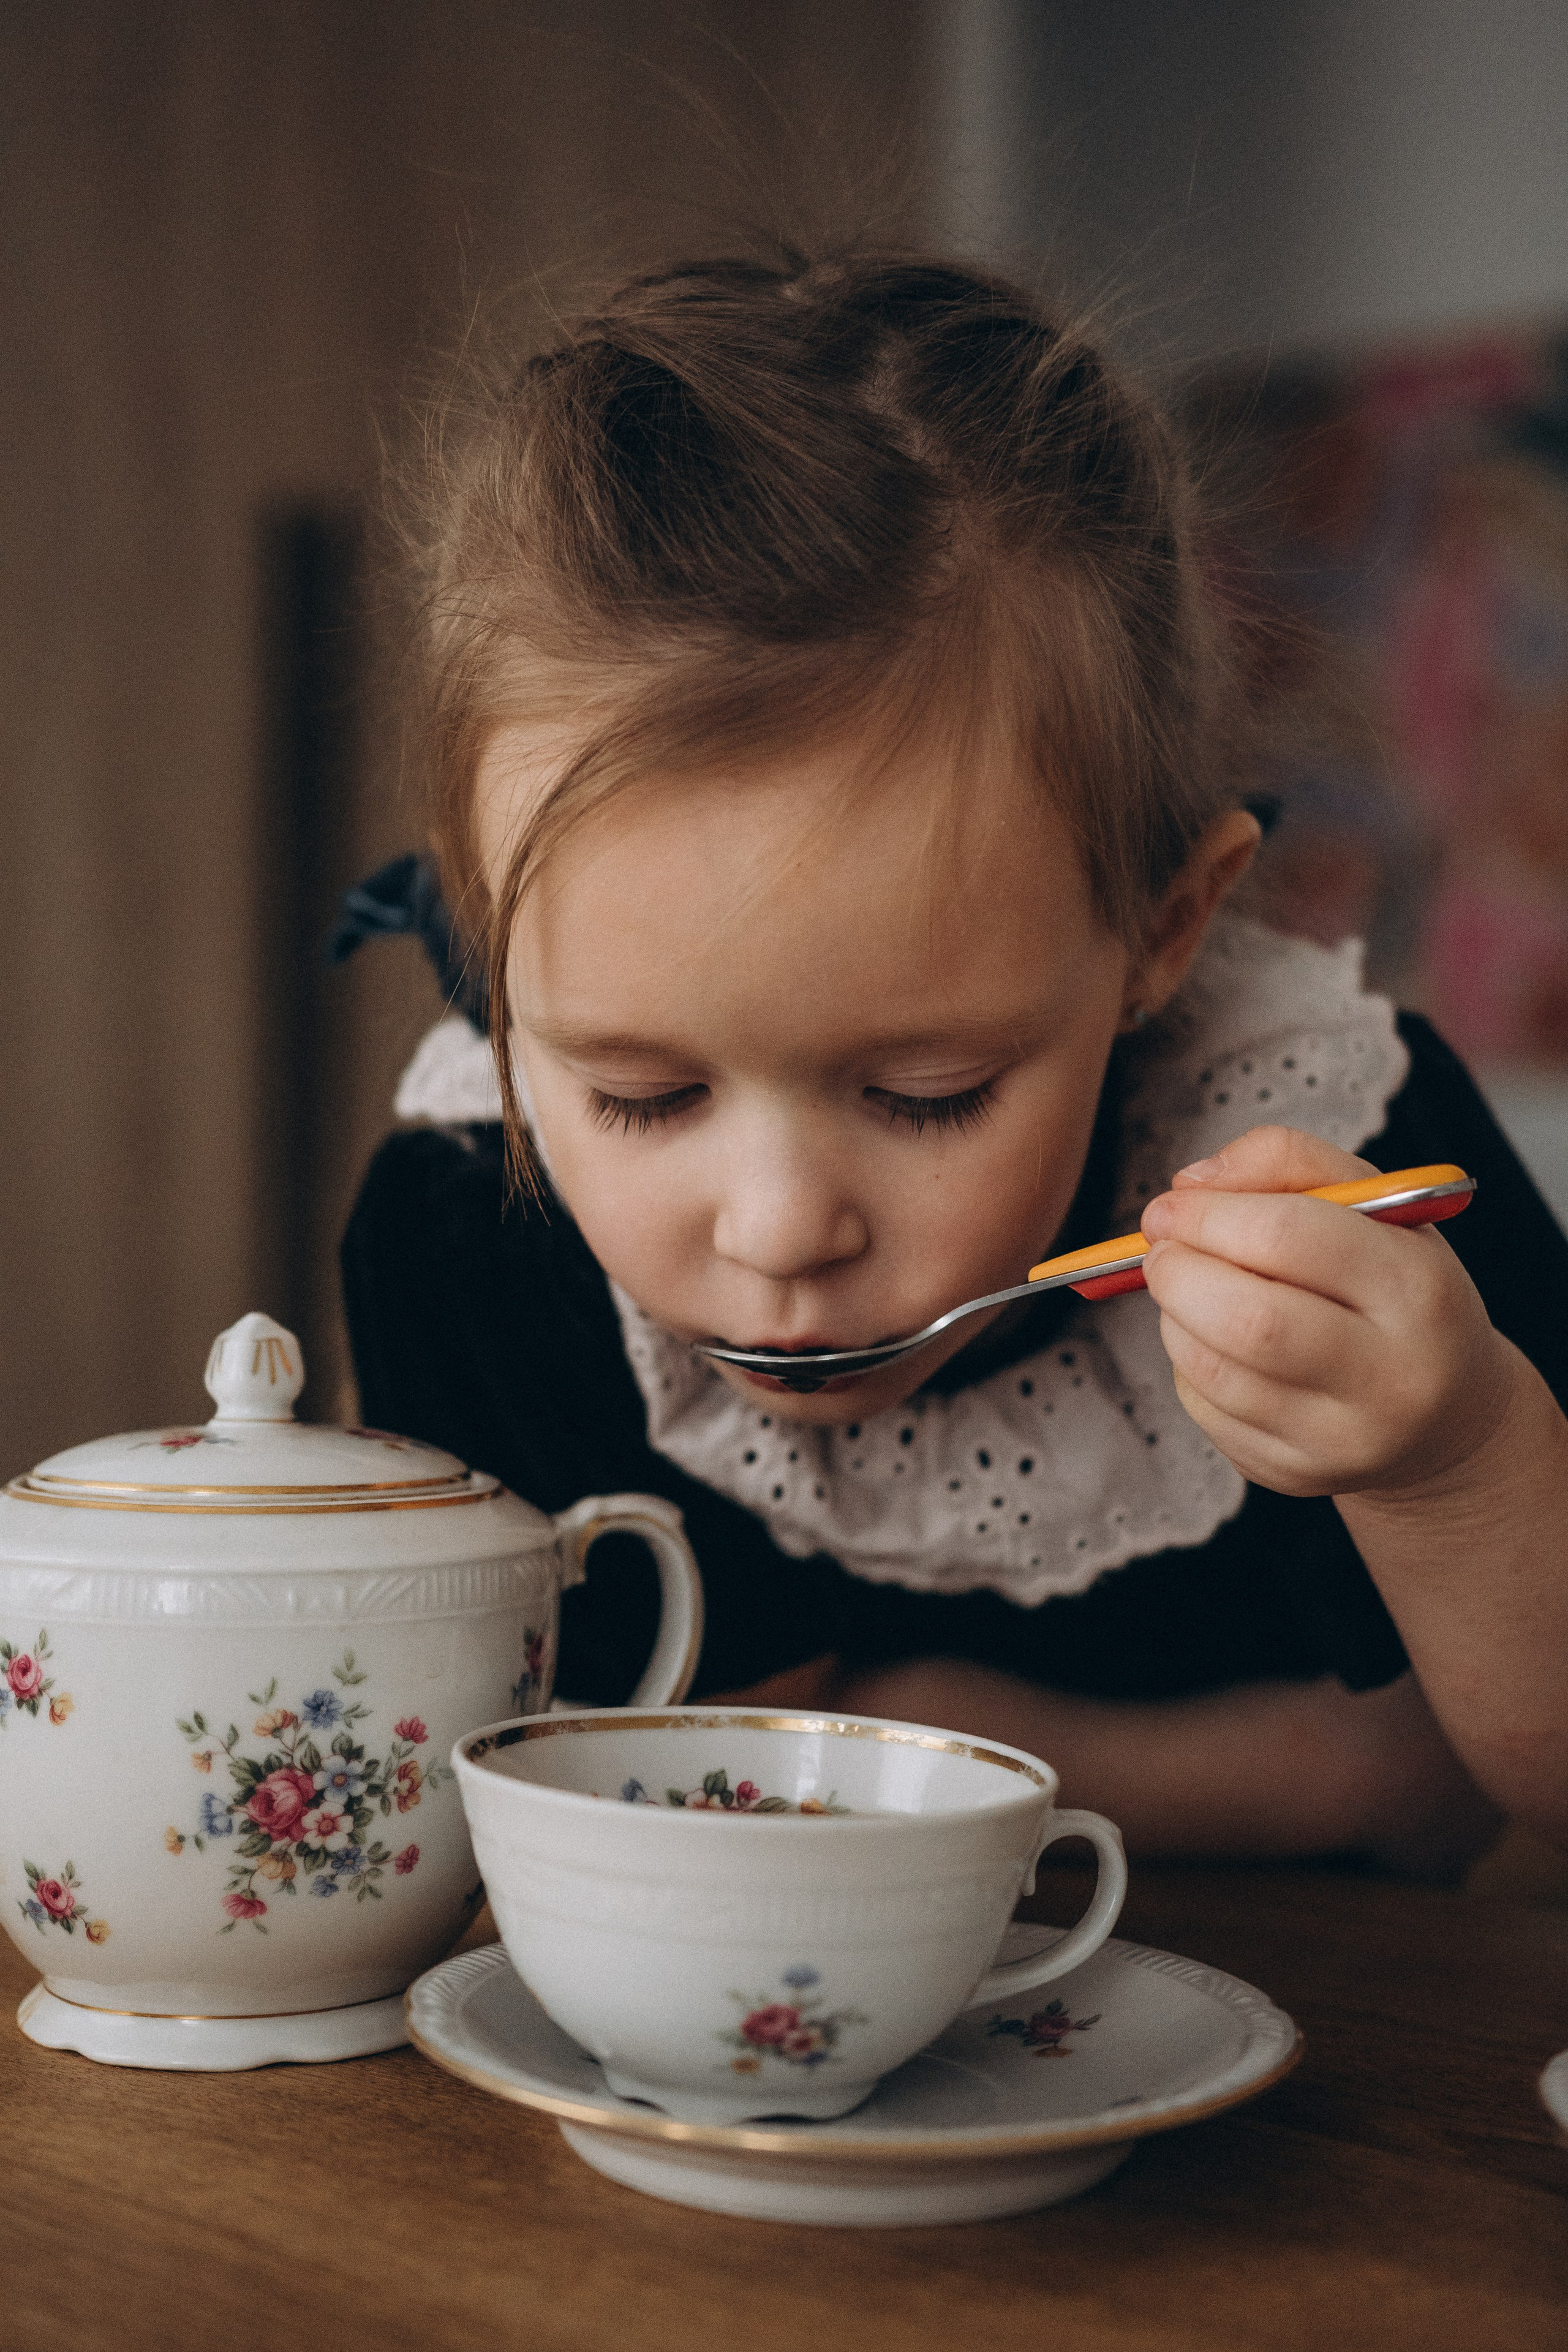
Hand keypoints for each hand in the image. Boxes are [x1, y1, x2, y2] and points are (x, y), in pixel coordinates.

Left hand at [1139, 1125, 1520, 1499]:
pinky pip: (1204, 1409)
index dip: (1209, 1215)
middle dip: (1178, 1272)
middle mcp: (1390, 1378)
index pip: (1289, 1237)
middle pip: (1248, 1321)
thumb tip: (1190, 1185)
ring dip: (1176, 1316)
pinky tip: (1218, 1344)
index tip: (1170, 1205)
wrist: (1442, 1414)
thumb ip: (1287, 1161)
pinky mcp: (1293, 1475)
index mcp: (1418, 1291)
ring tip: (1192, 1289)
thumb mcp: (1372, 1205)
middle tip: (1161, 1248)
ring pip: (1213, 1369)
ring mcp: (1341, 1440)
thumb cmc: (1393, 1287)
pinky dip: (1189, 1363)